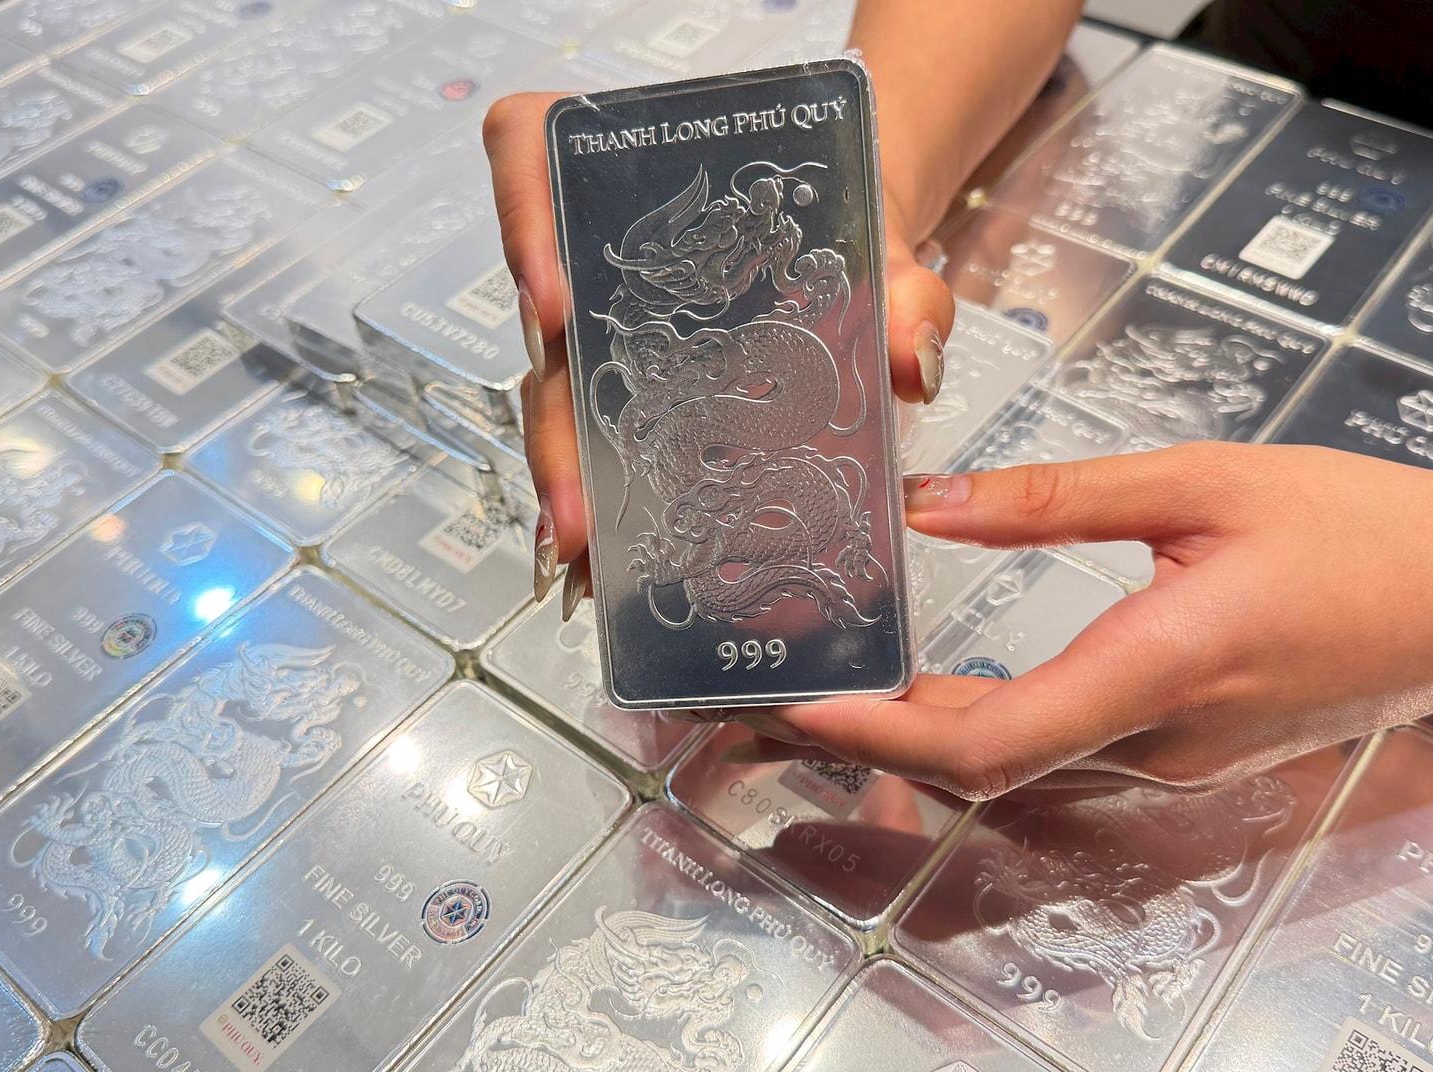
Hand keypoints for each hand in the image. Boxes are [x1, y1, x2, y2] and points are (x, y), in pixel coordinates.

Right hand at [481, 91, 955, 611]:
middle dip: (554, 422)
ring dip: (568, 480)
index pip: (527, 146)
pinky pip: (592, 439)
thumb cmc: (835, 221)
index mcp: (618, 162)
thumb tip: (911, 360)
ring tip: (590, 556)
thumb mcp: (877, 241)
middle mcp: (583, 243)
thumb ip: (901, 287)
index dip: (521, 219)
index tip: (553, 304)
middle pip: (536, 320)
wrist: (850, 249)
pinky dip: (602, 502)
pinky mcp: (619, 387)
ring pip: (555, 393)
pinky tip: (613, 563)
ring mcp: (594, 323)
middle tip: (576, 505)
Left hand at [758, 440, 1432, 798]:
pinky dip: (978, 728)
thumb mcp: (1204, 483)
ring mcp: (1175, 763)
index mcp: (1161, 671)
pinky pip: (1058, 756)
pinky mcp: (1187, 754)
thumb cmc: (1360, 529)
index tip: (793, 701)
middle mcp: (1158, 744)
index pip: (984, 739)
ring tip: (830, 675)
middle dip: (868, 736)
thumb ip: (1055, 499)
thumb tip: (927, 505)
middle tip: (776, 681)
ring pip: (1016, 768)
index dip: (875, 733)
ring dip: (915, 734)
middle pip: (981, 767)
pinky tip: (930, 684)